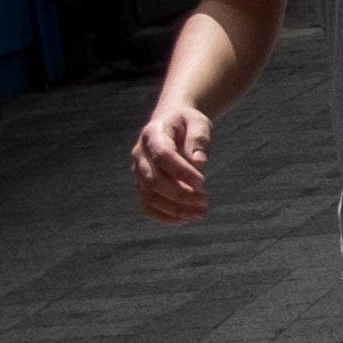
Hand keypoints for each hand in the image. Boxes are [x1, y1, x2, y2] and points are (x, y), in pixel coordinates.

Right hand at [133, 98, 212, 223]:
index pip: (163, 156)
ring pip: (149, 197)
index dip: (182, 172)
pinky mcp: (141, 186)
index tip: (203, 182)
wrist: (170, 122)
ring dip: (174, 210)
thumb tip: (199, 163)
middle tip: (205, 201)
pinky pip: (147, 206)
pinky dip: (164, 217)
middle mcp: (140, 155)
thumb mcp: (198, 122)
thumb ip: (199, 139)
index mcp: (153, 134)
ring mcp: (137, 172)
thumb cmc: (187, 123)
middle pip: (153, 180)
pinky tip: (186, 219)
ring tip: (200, 213)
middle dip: (180, 195)